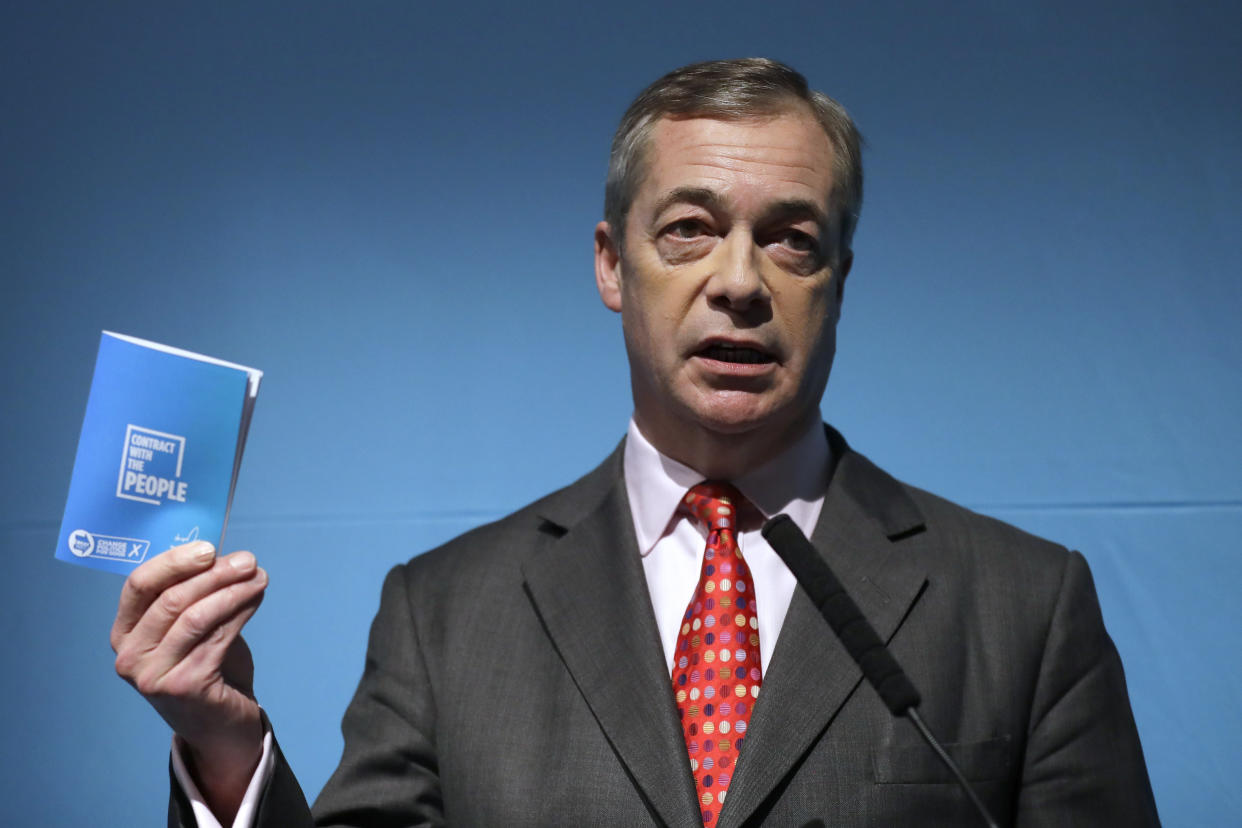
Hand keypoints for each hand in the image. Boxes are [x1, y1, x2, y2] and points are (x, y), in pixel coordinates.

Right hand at [111, 540, 267, 820]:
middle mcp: (130, 656)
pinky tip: (257, 598)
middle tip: (248, 560)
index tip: (209, 547)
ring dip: (233, 590)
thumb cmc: (207, 667)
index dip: (173, 561)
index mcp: (124, 633)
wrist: (221, 725)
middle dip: (214, 573)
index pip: (138, 585)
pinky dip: (241, 611)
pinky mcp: (183, 686)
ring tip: (259, 577)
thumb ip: (194, 596)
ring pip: (196, 616)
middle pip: (170, 599)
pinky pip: (217, 637)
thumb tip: (223, 556)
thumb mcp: (192, 628)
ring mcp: (152, 675)